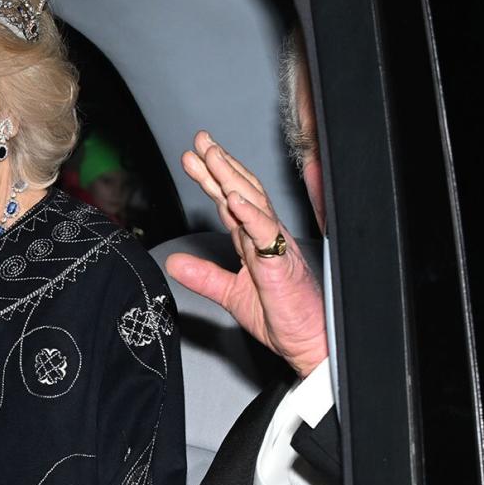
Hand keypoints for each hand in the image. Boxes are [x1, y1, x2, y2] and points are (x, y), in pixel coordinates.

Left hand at [166, 131, 327, 378]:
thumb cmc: (282, 317)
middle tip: (199, 142)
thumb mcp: (230, 295)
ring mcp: (275, 247)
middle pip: (241, 191)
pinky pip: (265, 235)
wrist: (309, 343)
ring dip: (231, 178)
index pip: (228, 202)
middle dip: (219, 165)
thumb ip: (204, 277)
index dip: (210, 178)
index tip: (190, 158)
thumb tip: (174, 263)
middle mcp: (265, 237)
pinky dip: (250, 214)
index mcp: (253, 243)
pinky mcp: (281, 265)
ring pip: (252, 203)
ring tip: (212, 156)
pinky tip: (234, 198)